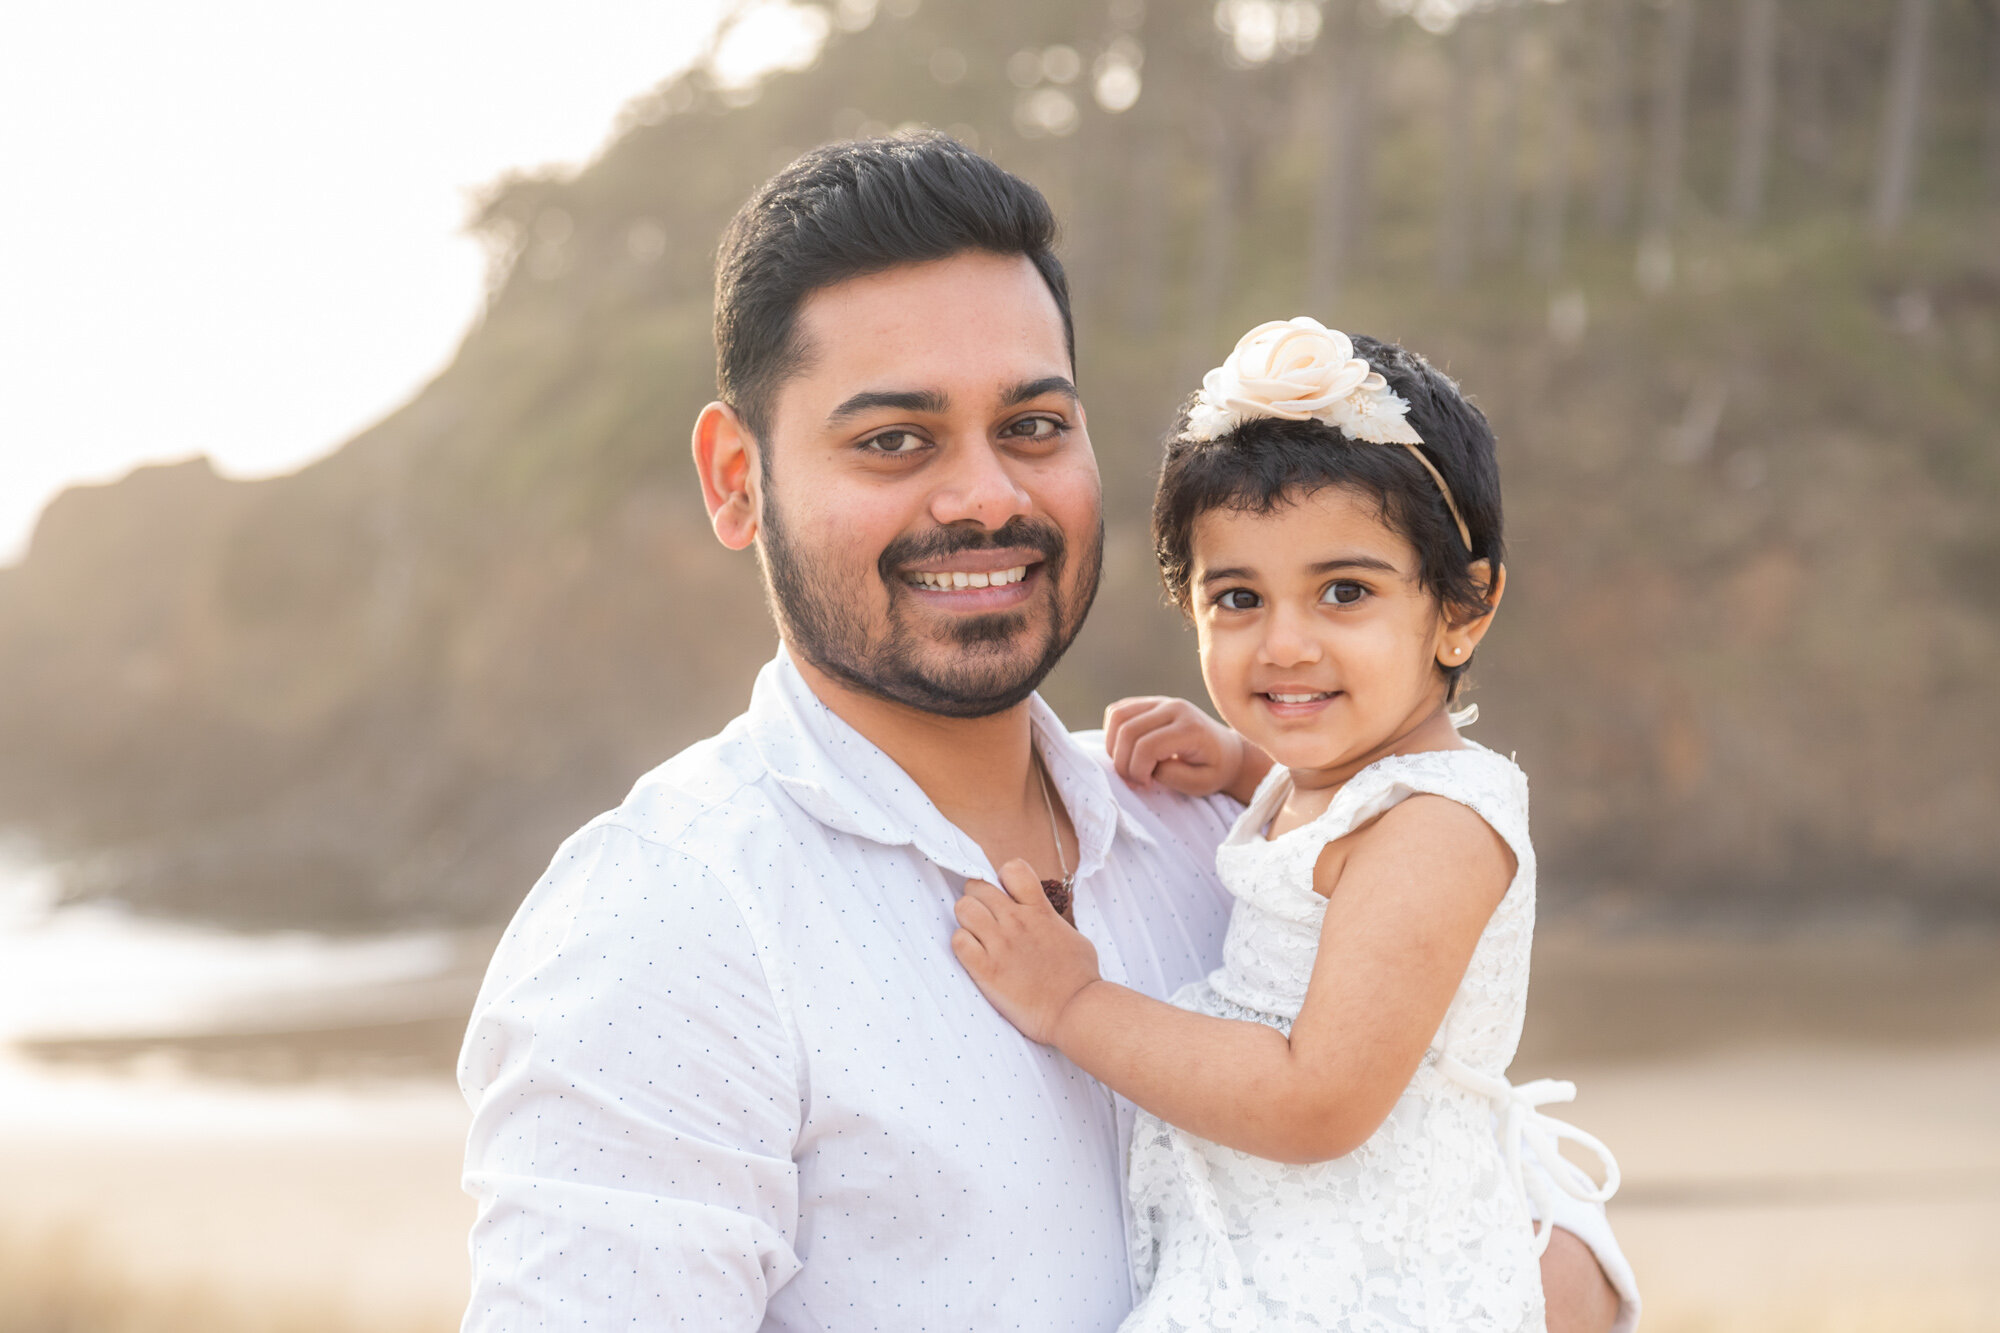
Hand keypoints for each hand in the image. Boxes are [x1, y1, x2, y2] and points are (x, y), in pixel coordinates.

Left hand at [951, 859, 1101, 1046]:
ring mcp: (1000, 943)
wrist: (1076, 1010)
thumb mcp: (1071, 935)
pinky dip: (963, 946)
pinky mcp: (986, 968)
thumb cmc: (1080, 977)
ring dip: (967, 920)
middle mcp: (1017, 921)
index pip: (1012, 869)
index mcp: (1039, 910)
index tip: (1004, 896)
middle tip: (985, 920)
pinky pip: (958, 941)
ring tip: (977, 936)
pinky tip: (975, 957)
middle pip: (976, 887)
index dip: (1002, 879)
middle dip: (977, 900)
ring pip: (963, 908)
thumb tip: (1039, 916)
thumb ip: (1049, 919)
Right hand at [1105, 696, 1254, 797]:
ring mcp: (1161, 701)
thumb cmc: (1214, 770)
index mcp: (1190, 728)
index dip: (1137, 771)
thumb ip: (1172, 776)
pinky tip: (1127, 751)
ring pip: (1117, 716)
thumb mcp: (1200, 783)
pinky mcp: (1150, 701)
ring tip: (1129, 765)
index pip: (1147, 747)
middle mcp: (1174, 708)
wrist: (1226, 751)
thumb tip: (1145, 765)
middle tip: (1135, 780)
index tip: (1146, 785)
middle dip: (1123, 763)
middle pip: (1128, 731)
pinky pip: (1118, 712)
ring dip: (1113, 747)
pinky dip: (1113, 733)